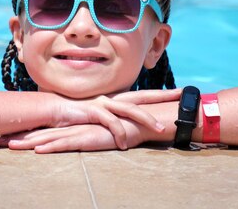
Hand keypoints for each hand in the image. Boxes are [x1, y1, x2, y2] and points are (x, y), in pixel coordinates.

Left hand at [0, 123, 141, 152]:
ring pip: (48, 138)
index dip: (23, 133)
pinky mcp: (87, 139)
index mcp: (69, 126)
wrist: (133, 122)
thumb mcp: (90, 131)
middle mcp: (69, 128)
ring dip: (29, 142)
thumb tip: (63, 137)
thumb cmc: (112, 128)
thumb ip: (77, 133)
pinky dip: (52, 146)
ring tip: (11, 146)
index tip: (5, 136)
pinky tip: (39, 149)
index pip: (42, 130)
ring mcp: (77, 132)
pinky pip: (67, 144)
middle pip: (39, 133)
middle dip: (18, 137)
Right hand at [50, 89, 180, 149]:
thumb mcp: (101, 116)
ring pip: (131, 109)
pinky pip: (111, 123)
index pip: (145, 94)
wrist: (55, 110)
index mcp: (118, 98)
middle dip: (163, 96)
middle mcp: (114, 98)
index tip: (181, 93)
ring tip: (160, 130)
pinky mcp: (94, 111)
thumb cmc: (79, 114)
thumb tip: (130, 125)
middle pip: (144, 96)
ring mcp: (104, 103)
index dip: (162, 94)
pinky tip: (124, 145)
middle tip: (181, 96)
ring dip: (147, 119)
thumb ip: (116, 117)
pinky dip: (119, 134)